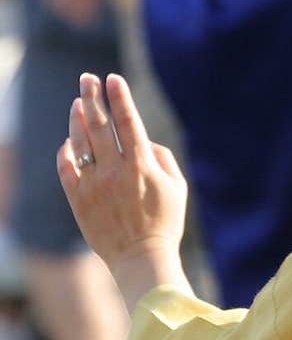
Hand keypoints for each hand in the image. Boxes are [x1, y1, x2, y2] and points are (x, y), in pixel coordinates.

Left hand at [56, 73, 190, 310]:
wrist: (142, 260)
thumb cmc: (165, 224)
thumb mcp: (177, 188)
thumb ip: (163, 157)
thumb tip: (144, 140)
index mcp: (142, 166)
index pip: (128, 121)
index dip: (120, 96)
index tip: (113, 79)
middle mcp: (115, 172)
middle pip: (98, 124)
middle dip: (92, 96)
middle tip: (88, 79)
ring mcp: (94, 185)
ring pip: (80, 141)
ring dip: (77, 118)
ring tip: (78, 103)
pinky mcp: (79, 200)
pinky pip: (66, 167)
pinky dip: (66, 151)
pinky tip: (70, 141)